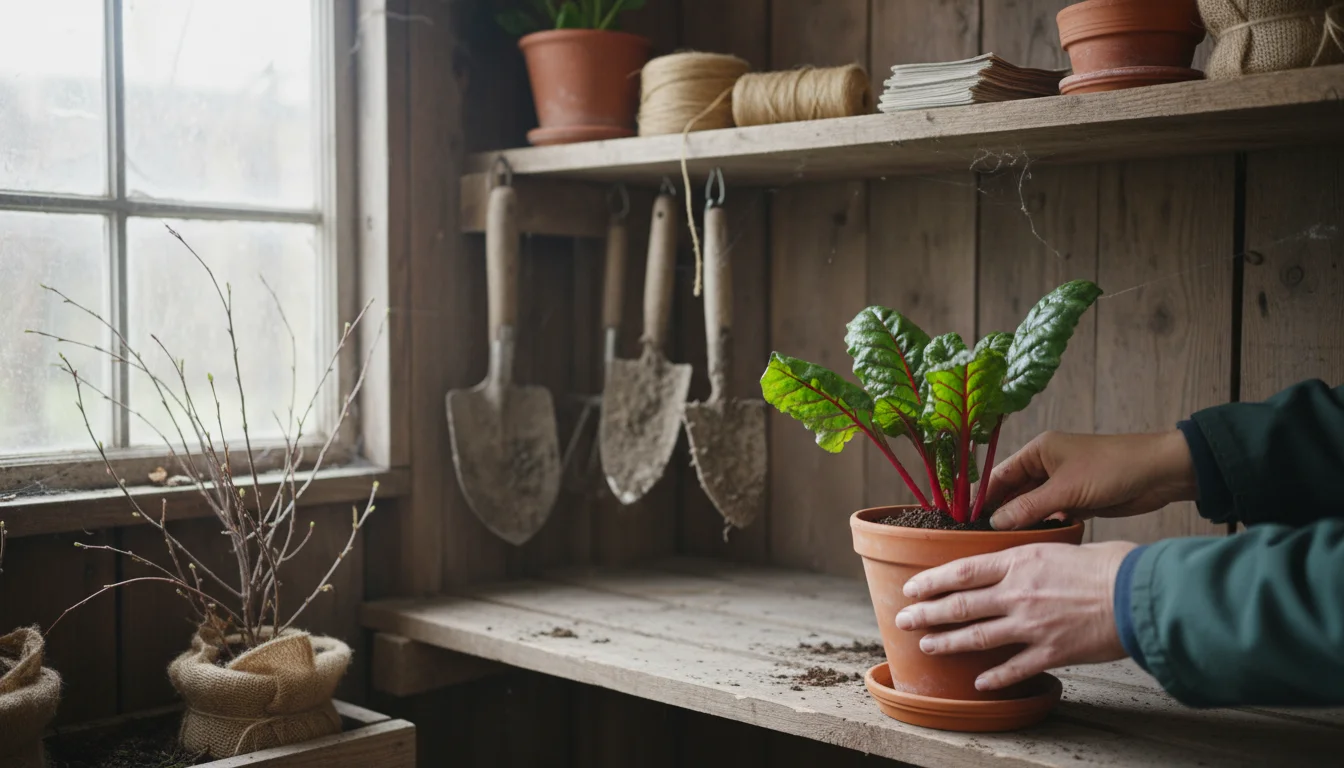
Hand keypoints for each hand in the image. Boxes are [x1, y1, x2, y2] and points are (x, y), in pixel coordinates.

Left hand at [896, 541, 1136, 690]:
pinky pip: (1015, 668)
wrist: (1139, 593)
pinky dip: (995, 678)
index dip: (931, 581)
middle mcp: (1017, 594)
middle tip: (903, 619)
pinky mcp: (1052, 652)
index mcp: (1018, 562)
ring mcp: (1032, 626)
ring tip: (927, 646)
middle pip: (960, 605)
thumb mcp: (1059, 547)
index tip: (911, 588)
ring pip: (978, 637)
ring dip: (948, 643)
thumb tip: (1011, 564)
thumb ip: (1029, 558)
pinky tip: (980, 683)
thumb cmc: (1107, 564)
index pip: (961, 572)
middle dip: (927, 613)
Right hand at [985, 430, 1196, 530]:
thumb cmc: (1112, 469)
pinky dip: (1043, 528)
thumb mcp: (1065, 490)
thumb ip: (1028, 507)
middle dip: (1000, 515)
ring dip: (1022, 524)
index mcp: (1038, 451)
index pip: (998, 476)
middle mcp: (1046, 466)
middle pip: (1012, 493)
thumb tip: (994, 524)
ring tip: (1004, 548)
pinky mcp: (1077, 501)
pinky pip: (1051, 516)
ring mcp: (1062, 484)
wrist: (1160, 473)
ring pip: (1031, 507)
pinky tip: (1034, 545)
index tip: (966, 522)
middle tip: (983, 541)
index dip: (981, 498)